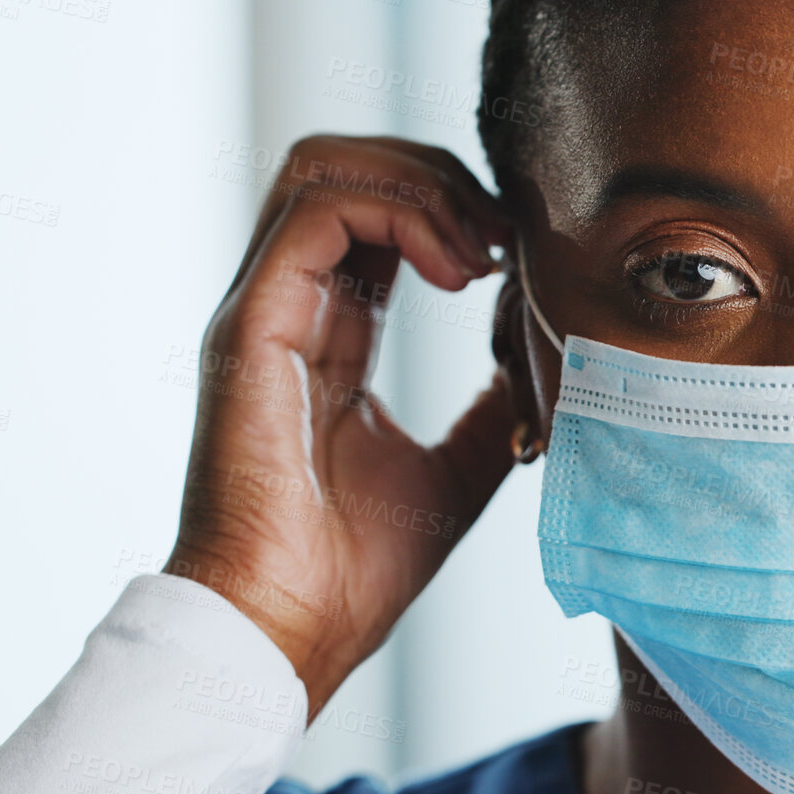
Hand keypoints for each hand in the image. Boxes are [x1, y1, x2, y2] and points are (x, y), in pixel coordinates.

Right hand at [166, 135, 538, 714]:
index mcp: (328, 333)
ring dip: (421, 183)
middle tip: (507, 234)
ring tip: (480, 249)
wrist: (289, 628)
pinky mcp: (251, 323)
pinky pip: (317, 210)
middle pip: (348, 168)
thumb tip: (542, 368)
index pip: (377, 216)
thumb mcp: (457, 470)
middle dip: (441, 177)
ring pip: (324, 166)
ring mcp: (263, 308)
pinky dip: (399, 211)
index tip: (519, 253)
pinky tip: (455, 270)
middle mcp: (288, 307)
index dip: (453, 207)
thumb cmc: (352, 570)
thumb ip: (492, 410)